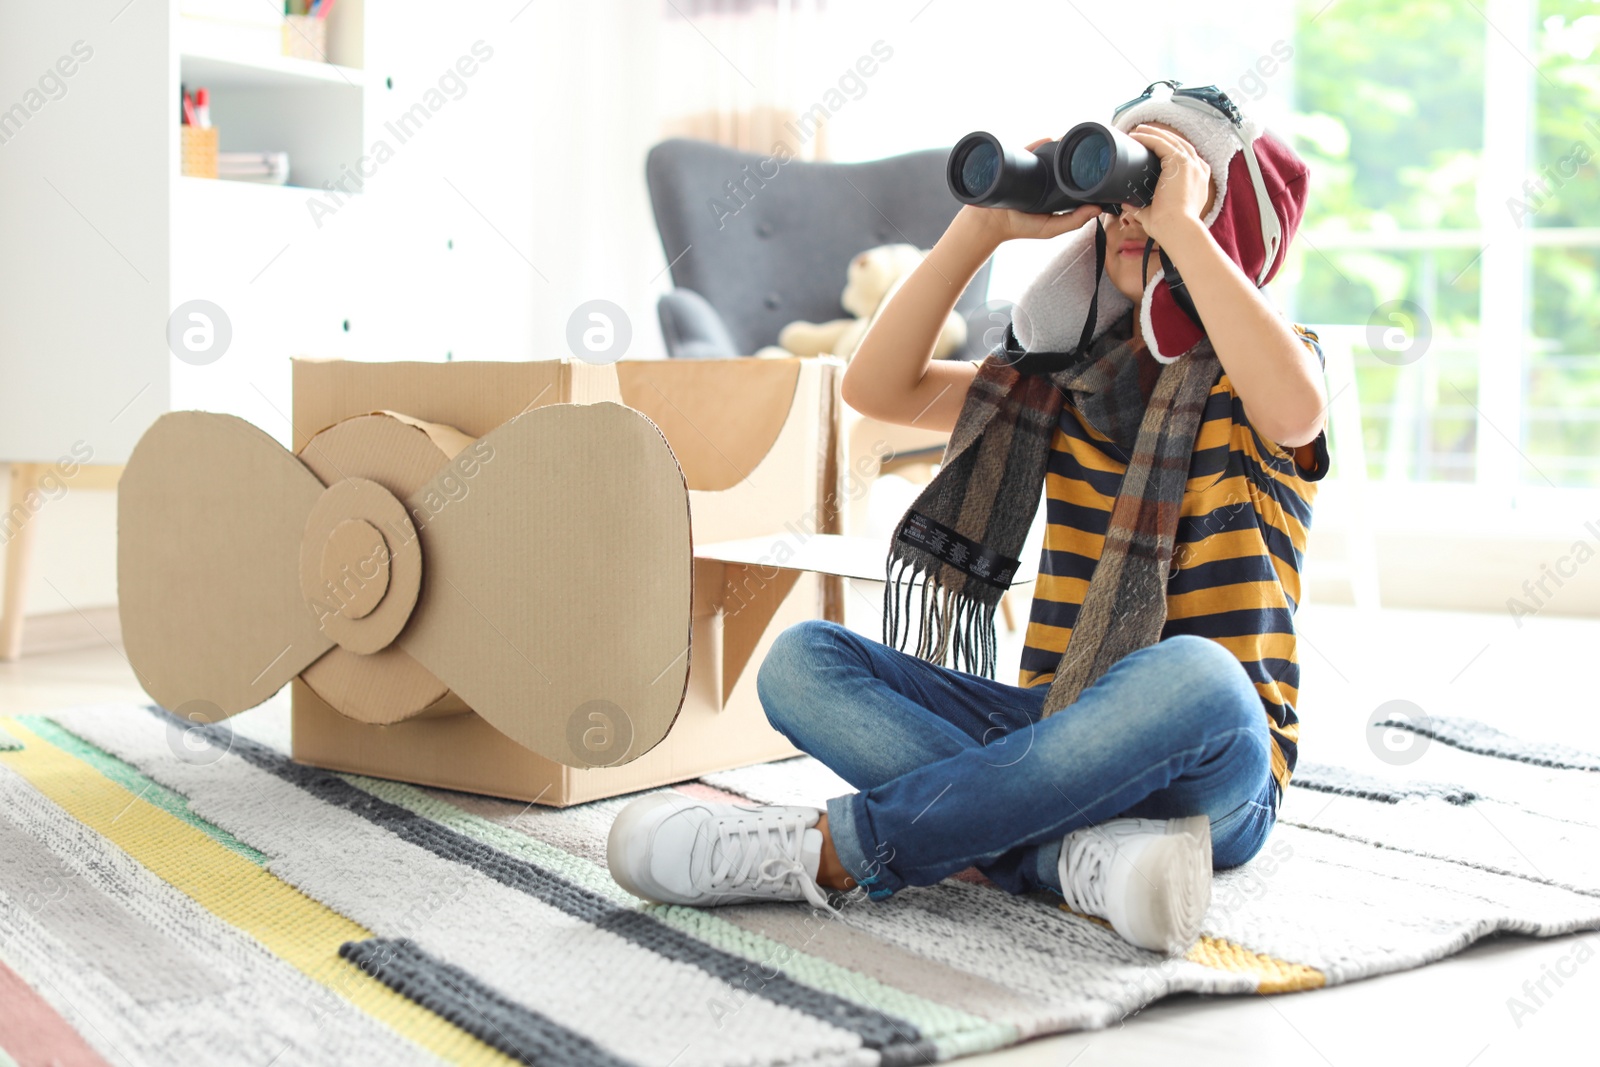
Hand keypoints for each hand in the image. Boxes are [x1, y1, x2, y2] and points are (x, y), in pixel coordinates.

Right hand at [955, 137, 1102, 245]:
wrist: (988, 221)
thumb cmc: (1019, 227)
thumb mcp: (1050, 229)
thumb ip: (1073, 222)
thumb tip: (1098, 209)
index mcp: (1053, 193)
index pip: (1071, 179)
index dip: (1084, 171)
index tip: (1096, 164)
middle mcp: (1043, 179)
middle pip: (1061, 162)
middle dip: (1072, 154)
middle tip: (1085, 148)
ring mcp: (1030, 169)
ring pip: (1048, 153)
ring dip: (1060, 145)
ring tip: (1071, 140)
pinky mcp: (1017, 162)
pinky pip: (1030, 147)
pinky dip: (1040, 141)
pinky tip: (1051, 138)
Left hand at [1122, 124, 1211, 244]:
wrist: (1177, 230)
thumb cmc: (1169, 228)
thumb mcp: (1156, 215)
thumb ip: (1142, 208)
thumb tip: (1126, 205)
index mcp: (1198, 181)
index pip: (1188, 159)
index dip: (1172, 151)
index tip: (1156, 149)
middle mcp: (1199, 170)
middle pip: (1181, 145)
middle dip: (1162, 138)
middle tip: (1144, 134)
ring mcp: (1191, 165)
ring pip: (1172, 141)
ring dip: (1154, 134)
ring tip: (1138, 130)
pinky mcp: (1181, 162)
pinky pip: (1163, 143)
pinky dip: (1149, 137)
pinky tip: (1137, 135)